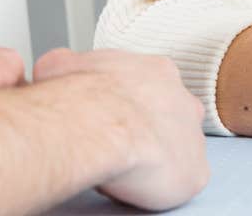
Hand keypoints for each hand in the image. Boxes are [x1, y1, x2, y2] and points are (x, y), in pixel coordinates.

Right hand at [33, 49, 207, 210]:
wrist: (98, 124)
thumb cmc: (78, 97)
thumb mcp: (59, 67)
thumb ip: (65, 65)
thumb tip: (56, 67)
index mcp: (157, 71)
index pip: (150, 86)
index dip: (130, 102)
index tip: (113, 113)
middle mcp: (183, 99)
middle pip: (171, 115)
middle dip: (149, 126)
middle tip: (121, 140)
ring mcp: (194, 136)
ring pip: (179, 148)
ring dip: (157, 155)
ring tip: (128, 164)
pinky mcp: (195, 172)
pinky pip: (183, 180)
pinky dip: (163, 185)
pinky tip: (140, 184)